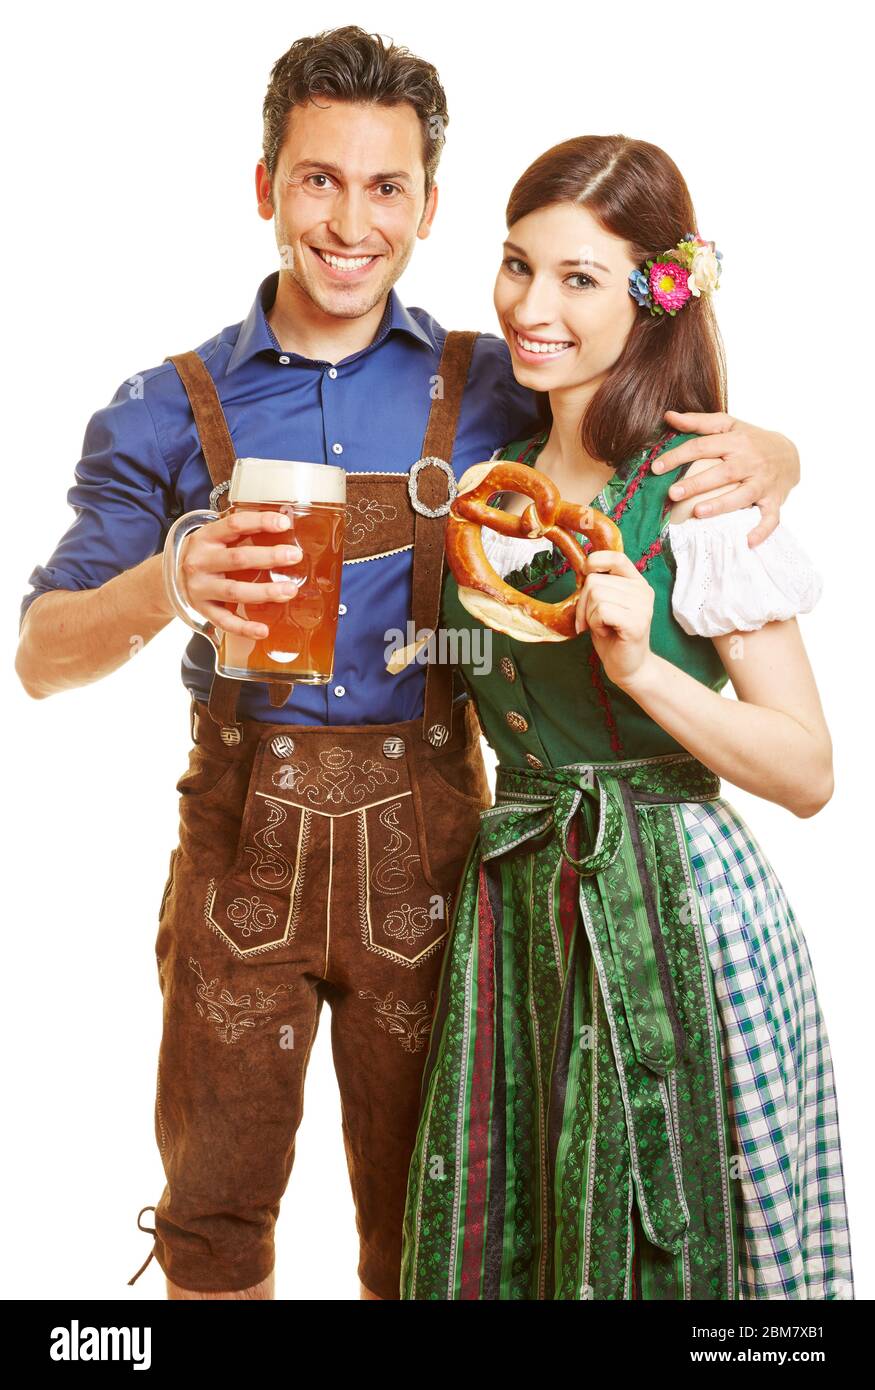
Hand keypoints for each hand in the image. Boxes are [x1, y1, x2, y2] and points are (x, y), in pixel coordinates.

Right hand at [175, 510, 303, 640]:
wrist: (170, 578)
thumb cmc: (205, 555)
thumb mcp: (215, 538)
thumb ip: (242, 532)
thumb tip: (284, 526)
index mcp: (206, 538)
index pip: (234, 525)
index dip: (260, 522)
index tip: (284, 523)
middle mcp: (201, 562)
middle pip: (238, 558)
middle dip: (269, 557)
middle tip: (294, 556)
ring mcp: (201, 588)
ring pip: (235, 591)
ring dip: (264, 591)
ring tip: (289, 590)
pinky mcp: (203, 610)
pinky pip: (225, 621)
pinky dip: (244, 628)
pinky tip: (263, 630)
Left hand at [574, 550, 653, 687]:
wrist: (628, 667)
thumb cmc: (612, 635)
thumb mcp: (604, 603)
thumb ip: (599, 585)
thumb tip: (581, 569)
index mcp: (636, 582)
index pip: (615, 557)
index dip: (594, 562)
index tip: (586, 577)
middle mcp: (642, 590)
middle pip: (594, 580)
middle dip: (583, 603)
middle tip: (592, 621)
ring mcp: (642, 606)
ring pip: (595, 595)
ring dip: (589, 615)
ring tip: (602, 627)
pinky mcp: (636, 622)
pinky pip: (601, 611)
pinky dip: (594, 624)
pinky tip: (605, 632)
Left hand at [653, 410, 799, 546]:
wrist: (790, 454)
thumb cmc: (751, 440)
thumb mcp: (729, 425)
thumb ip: (698, 422)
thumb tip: (668, 416)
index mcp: (736, 441)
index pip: (703, 446)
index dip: (678, 456)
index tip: (656, 468)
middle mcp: (750, 461)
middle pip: (722, 473)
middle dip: (696, 484)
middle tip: (672, 493)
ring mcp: (763, 482)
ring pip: (742, 495)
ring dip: (721, 505)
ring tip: (698, 513)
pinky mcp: (774, 500)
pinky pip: (770, 518)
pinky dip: (761, 530)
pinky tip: (746, 542)